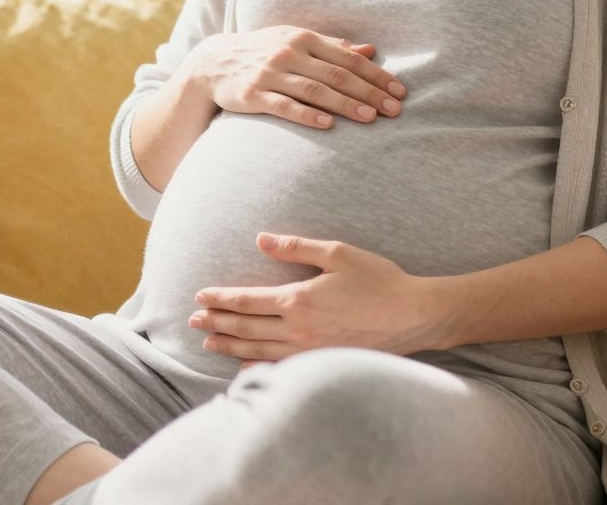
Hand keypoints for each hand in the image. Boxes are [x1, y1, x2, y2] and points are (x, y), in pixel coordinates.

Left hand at [190, 233, 449, 364]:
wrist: (412, 316)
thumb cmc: (378, 281)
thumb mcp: (337, 253)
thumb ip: (296, 247)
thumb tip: (261, 240)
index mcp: (298, 299)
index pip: (248, 300)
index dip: (221, 298)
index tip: (200, 296)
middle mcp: (297, 329)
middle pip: (246, 326)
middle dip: (218, 321)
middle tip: (194, 320)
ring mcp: (308, 350)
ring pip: (258, 350)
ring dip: (230, 344)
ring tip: (209, 341)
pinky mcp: (321, 362)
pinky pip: (279, 367)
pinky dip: (256, 367)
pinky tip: (243, 367)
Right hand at [193, 27, 405, 131]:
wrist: (212, 63)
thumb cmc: (263, 52)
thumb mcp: (296, 42)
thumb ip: (332, 46)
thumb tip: (370, 50)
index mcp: (303, 39)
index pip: (348, 58)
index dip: (375, 74)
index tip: (399, 90)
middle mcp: (288, 53)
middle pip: (336, 74)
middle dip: (369, 92)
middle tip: (394, 109)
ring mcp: (269, 74)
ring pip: (314, 90)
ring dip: (345, 104)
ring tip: (370, 118)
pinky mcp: (252, 95)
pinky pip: (284, 106)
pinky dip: (307, 115)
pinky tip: (327, 125)